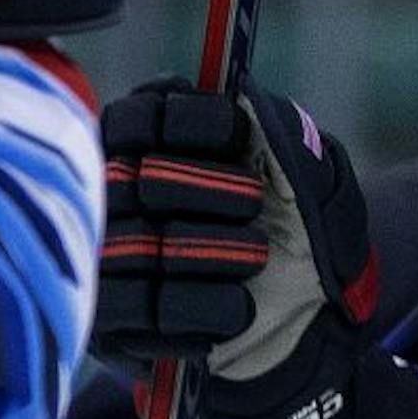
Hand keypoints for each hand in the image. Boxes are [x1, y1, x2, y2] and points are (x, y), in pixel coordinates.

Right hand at [95, 77, 380, 418]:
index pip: (136, 115)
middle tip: (253, 202)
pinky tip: (240, 309)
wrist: (310, 319)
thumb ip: (278, 129)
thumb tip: (240, 94)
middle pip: (130, 178)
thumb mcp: (310, 174)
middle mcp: (117, 198)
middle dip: (204, 187)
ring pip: (131, 244)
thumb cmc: (303, 232)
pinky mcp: (110, 324)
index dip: (187, 123)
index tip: (237, 135)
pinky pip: (136, 310)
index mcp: (155, 147)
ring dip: (210, 250)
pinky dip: (203, 307)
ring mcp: (107, 261)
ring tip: (255, 259)